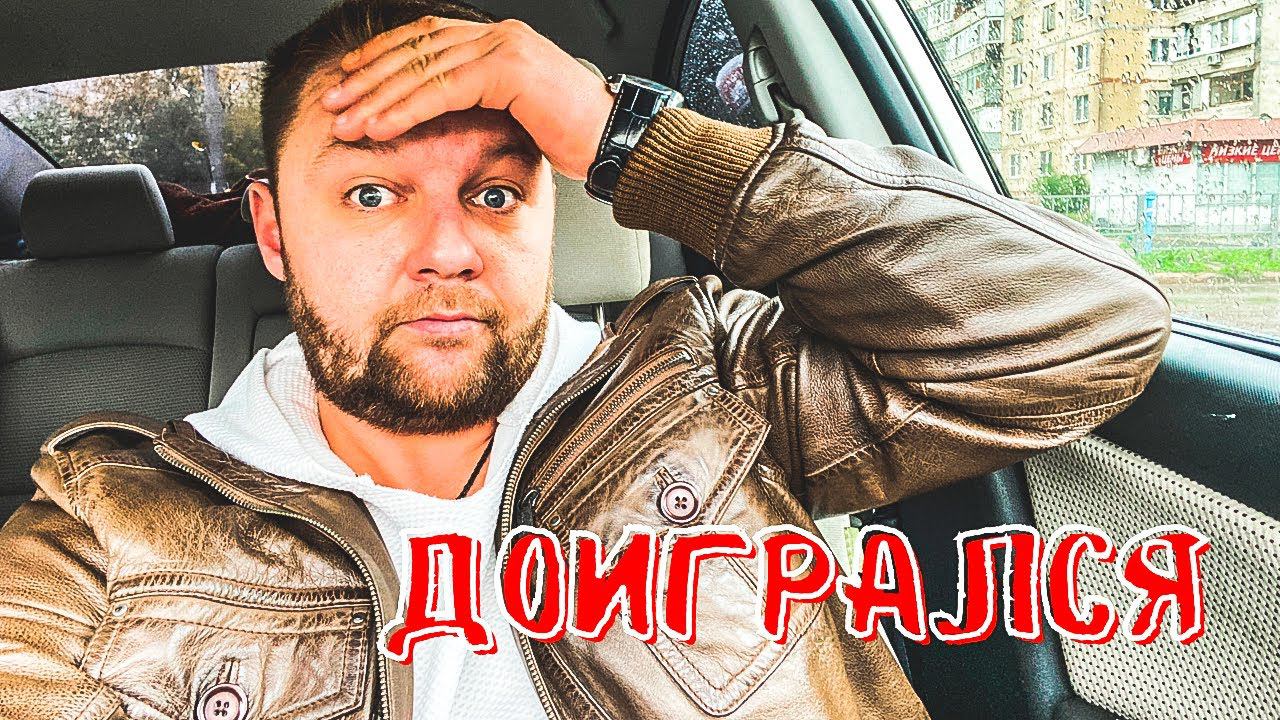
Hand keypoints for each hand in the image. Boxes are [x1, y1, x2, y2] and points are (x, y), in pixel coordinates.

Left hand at [320, 16, 614, 179]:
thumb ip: (480, 106)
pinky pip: (444, 89)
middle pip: (417, 49)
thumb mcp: (518, 117)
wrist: (618, 144)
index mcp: (501, 42)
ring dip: (378, 97)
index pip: (427, 40)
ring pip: (424, 68)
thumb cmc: (578, 139)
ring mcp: (506, 46)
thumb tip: (442, 120)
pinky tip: (379, 125)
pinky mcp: (510, 69)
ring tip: (345, 119)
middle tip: (332, 100)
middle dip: (368, 77)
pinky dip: (406, 108)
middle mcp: (501, 35)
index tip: (350, 79)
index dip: (383, 57)